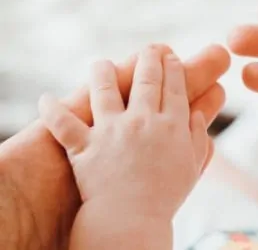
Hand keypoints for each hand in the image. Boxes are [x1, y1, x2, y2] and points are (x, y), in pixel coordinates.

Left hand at [0, 44, 229, 248]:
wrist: (133, 221)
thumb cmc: (166, 196)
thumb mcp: (192, 165)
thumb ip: (197, 136)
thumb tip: (198, 113)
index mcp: (171, 125)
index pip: (175, 87)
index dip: (174, 68)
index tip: (172, 57)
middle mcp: (142, 120)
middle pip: (146, 79)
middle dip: (150, 59)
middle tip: (151, 49)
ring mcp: (111, 131)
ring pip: (104, 89)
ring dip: (103, 72)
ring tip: (101, 64)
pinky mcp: (85, 146)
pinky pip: (62, 124)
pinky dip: (51, 110)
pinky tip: (46, 99)